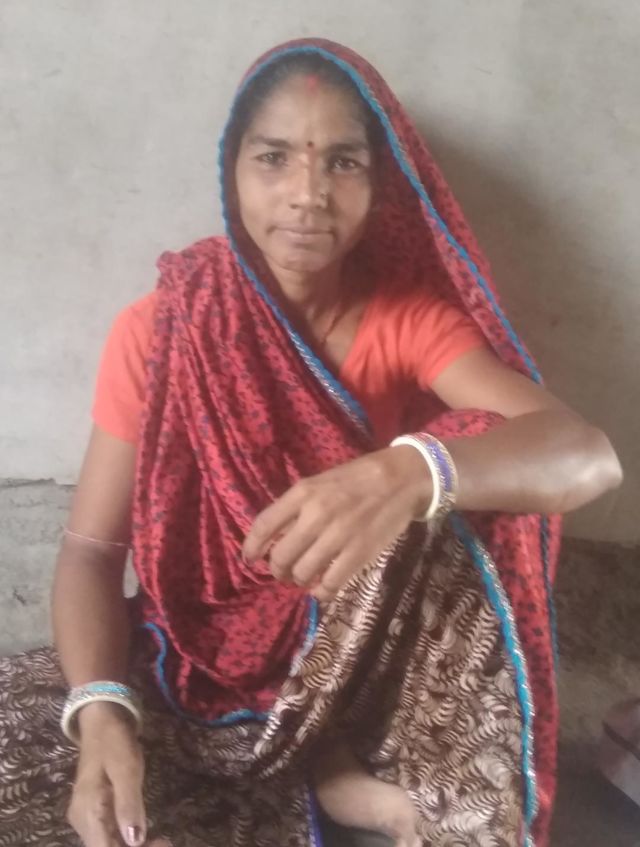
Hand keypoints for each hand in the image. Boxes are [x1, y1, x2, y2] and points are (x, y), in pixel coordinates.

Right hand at [67, 703, 169, 846]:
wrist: (101, 719)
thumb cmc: (114, 740)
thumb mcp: (126, 768)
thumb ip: (129, 805)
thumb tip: (134, 840)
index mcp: (88, 811)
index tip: (161, 843)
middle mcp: (82, 820)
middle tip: (164, 841)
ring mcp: (85, 816)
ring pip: (107, 843)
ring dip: (131, 845)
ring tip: (160, 840)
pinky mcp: (92, 811)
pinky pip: (107, 833)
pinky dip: (126, 837)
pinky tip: (144, 834)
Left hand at [243, 446, 431, 601]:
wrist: (400, 479)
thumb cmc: (356, 479)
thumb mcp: (320, 482)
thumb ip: (297, 507)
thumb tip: (274, 538)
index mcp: (303, 493)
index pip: (264, 525)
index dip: (251, 547)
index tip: (249, 560)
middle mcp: (316, 515)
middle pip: (280, 556)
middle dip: (278, 570)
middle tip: (284, 572)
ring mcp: (338, 536)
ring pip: (302, 573)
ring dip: (299, 581)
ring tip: (305, 578)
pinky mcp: (359, 553)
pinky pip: (330, 584)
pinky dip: (322, 592)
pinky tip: (322, 588)